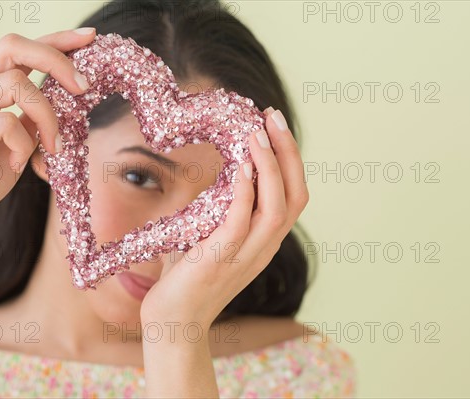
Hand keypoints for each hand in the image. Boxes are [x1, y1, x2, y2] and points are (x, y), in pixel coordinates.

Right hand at [0, 28, 96, 239]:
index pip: (20, 47)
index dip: (56, 39)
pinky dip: (23, 144)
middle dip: (57, 61)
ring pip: (14, 83)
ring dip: (47, 115)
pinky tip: (17, 163)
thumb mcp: (19, 139)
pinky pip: (4, 124)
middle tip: (85, 88)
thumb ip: (34, 116)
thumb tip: (69, 98)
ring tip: (52, 146)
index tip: (89, 38)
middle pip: (12, 46)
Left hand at [140, 107, 308, 327]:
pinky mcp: (219, 260)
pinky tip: (240, 167)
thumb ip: (222, 210)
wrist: (173, 322)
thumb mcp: (212, 236)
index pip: (294, 195)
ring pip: (276, 208)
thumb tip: (220, 177)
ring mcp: (245, 256)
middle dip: (288, 152)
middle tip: (273, 116)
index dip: (289, 159)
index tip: (273, 125)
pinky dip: (245, 193)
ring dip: (269, 167)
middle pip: (295, 195)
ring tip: (256, 134)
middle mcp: (264, 247)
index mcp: (265, 240)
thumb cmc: (188, 276)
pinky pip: (240, 222)